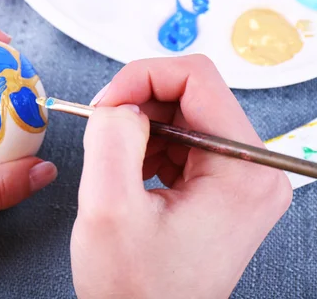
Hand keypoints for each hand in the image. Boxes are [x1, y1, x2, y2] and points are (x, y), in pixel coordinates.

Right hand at [71, 55, 291, 298]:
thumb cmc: (136, 291)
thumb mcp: (108, 209)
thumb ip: (110, 138)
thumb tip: (118, 102)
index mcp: (241, 172)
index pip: (197, 78)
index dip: (141, 77)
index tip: (106, 104)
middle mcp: (252, 171)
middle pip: (190, 95)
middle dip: (137, 106)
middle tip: (103, 132)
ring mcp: (238, 179)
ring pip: (181, 116)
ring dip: (140, 131)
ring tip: (119, 169)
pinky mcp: (220, 187)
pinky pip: (181, 141)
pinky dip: (146, 148)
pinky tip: (132, 177)